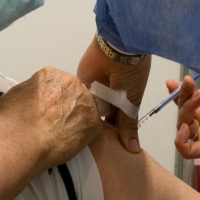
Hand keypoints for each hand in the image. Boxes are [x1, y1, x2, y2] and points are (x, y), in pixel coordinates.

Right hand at [0, 66, 103, 169]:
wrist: (20, 142)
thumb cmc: (10, 121)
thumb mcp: (16, 94)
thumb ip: (33, 91)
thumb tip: (38, 99)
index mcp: (51, 74)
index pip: (56, 83)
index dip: (51, 98)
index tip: (45, 110)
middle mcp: (72, 83)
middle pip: (73, 93)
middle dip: (66, 106)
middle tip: (54, 123)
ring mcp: (85, 102)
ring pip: (85, 109)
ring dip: (77, 118)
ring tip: (61, 134)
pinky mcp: (94, 123)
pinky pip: (92, 127)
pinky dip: (83, 135)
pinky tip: (69, 142)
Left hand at [77, 35, 150, 153]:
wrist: (118, 48)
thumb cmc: (130, 76)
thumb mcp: (131, 101)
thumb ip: (128, 125)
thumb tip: (133, 150)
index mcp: (124, 101)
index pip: (117, 122)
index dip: (114, 135)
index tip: (107, 151)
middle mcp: (109, 96)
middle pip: (101, 117)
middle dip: (97, 129)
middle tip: (87, 149)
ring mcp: (95, 90)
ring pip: (88, 109)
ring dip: (84, 119)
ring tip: (73, 141)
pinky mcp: (81, 83)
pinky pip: (77, 98)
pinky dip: (74, 107)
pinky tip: (65, 125)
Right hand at [170, 74, 199, 158]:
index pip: (187, 103)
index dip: (178, 93)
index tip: (172, 82)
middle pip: (183, 113)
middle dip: (183, 97)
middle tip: (191, 84)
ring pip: (182, 127)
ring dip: (185, 111)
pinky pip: (187, 150)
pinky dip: (181, 140)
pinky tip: (187, 126)